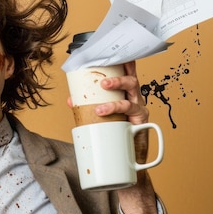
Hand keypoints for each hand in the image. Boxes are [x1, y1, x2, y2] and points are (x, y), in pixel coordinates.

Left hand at [93, 62, 157, 213]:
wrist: (127, 162)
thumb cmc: (113, 134)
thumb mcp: (99, 117)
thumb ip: (87, 107)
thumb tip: (70, 100)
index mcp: (126, 93)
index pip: (127, 73)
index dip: (125, 61)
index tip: (118, 51)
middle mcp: (135, 99)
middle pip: (131, 82)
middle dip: (118, 79)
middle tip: (102, 82)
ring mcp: (140, 111)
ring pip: (132, 99)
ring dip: (116, 102)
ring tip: (99, 108)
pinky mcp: (141, 125)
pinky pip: (135, 116)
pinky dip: (119, 114)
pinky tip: (108, 116)